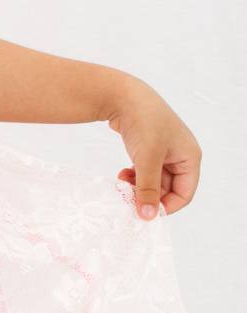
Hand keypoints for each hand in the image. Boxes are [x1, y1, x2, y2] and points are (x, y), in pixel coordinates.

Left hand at [102, 77, 200, 218]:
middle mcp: (181, 155)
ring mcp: (165, 151)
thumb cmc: (143, 123)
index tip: (144, 212)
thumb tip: (148, 216)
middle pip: (168, 189)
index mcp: (189, 157)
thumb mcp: (147, 159)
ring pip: (154, 181)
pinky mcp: (149, 148)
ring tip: (123, 184)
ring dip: (139, 186)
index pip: (184, 194)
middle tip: (128, 198)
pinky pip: (146, 171)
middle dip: (148, 195)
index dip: (165, 206)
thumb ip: (148, 189)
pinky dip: (135, 176)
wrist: (122, 95)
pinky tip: (123, 174)